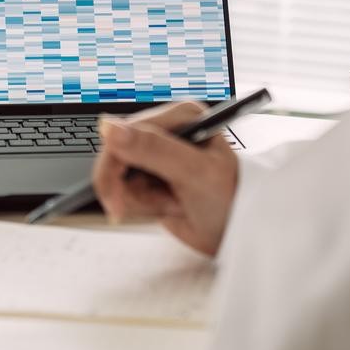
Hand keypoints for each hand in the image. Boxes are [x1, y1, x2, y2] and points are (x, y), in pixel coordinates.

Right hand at [92, 102, 238, 256]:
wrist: (239, 233)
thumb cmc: (232, 199)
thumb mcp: (193, 171)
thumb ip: (153, 148)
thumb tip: (110, 127)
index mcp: (179, 117)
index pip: (124, 131)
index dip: (113, 164)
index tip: (114, 195)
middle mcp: (166, 132)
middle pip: (115, 154)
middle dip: (123, 186)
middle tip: (125, 210)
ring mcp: (157, 158)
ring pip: (119, 176)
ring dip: (139, 199)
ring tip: (171, 203)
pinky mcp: (153, 180)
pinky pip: (127, 192)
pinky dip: (142, 206)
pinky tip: (168, 207)